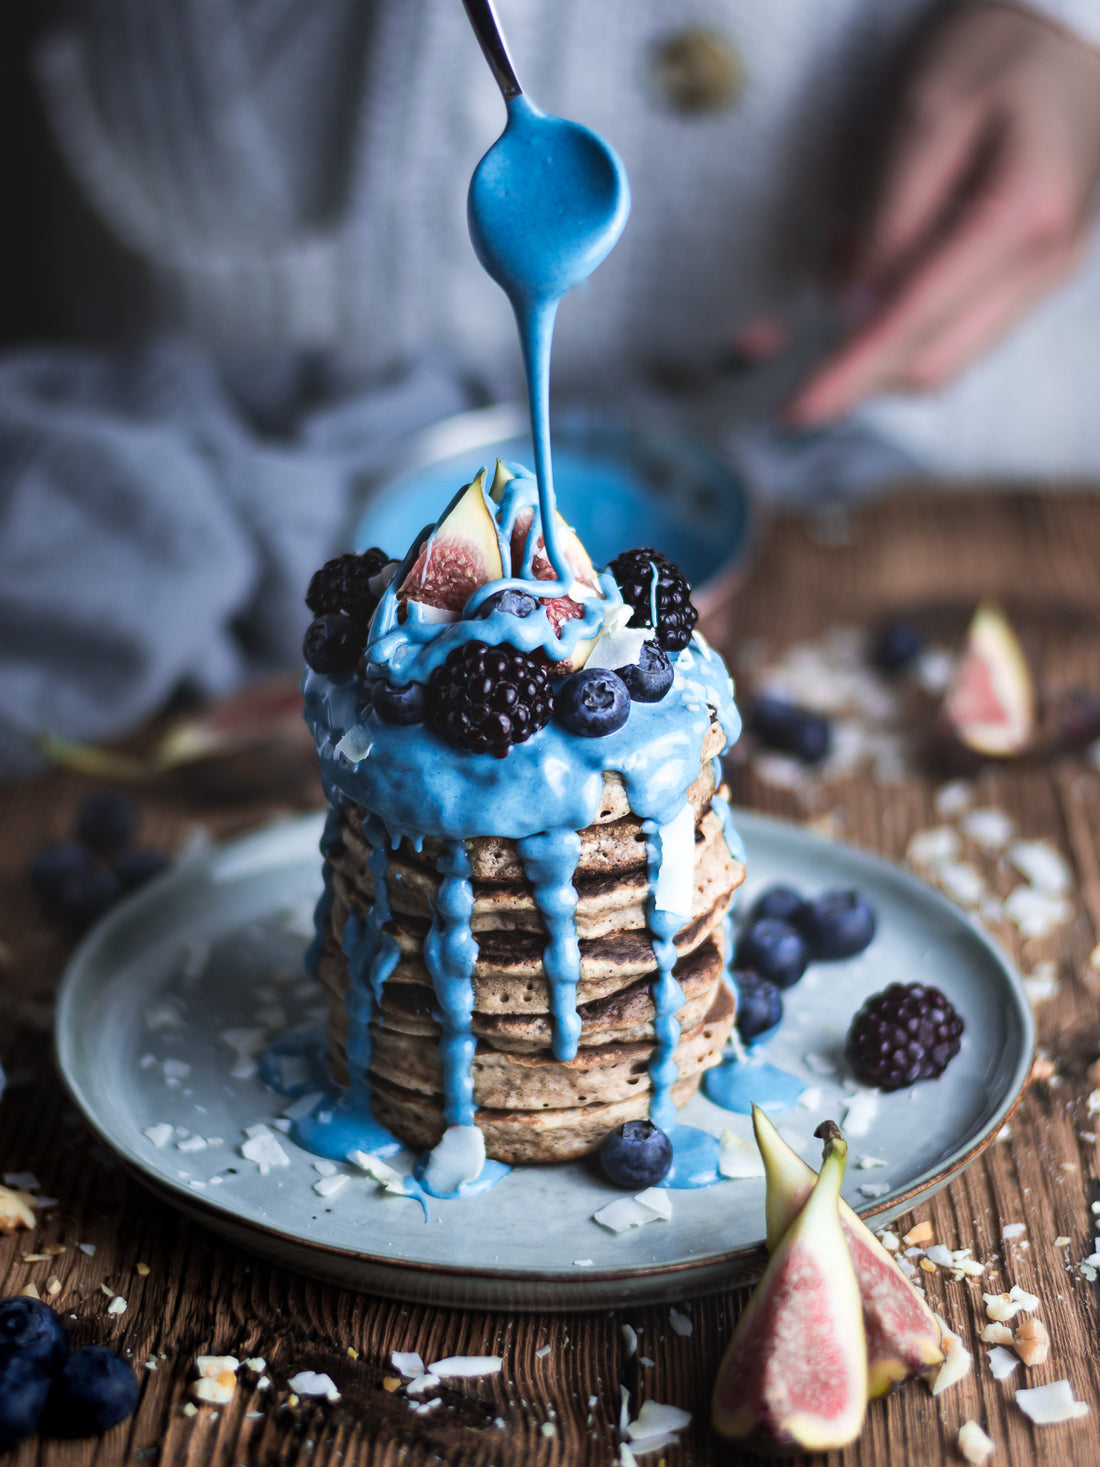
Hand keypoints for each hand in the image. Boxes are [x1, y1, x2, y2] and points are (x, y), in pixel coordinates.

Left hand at [785, 3, 1099, 426]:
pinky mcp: (1033, 278)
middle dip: (856, 375)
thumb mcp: (924, 111)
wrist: (1078, 26)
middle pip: (932, 366)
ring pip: (947, 361)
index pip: (912, 328)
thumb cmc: (1000, 50)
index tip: (792, 412)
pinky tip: (869, 296)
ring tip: (826, 307)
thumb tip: (847, 303)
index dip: (845, 377)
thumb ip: (886, 216)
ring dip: (878, 358)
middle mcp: (1043, 267)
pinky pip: (960, 334)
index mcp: (1017, 223)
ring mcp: (1045, 278)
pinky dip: (905, 334)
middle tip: (782, 354)